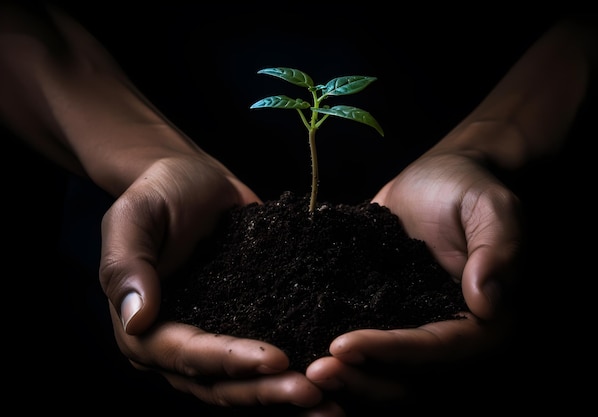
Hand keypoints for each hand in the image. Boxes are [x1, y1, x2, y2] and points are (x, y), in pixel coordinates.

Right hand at [98, 153, 326, 409]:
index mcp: (144, 329)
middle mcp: (178, 345)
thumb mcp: (133, 218)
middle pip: (220, 383)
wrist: (195, 181)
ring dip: (284, 394)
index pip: (187, 355)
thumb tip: (136, 320)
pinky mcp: (245, 326)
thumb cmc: (159, 194)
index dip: (229, 361)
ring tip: (330, 400)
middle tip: (314, 393)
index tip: (275, 359)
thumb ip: (128, 268)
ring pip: (246, 382)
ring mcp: (215, 338)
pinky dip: (294, 371)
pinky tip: (332, 377)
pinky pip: (267, 359)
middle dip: (265, 391)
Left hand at [307, 150, 521, 401]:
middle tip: (315, 371)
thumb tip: (486, 301)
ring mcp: (414, 326)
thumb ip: (498, 248)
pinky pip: (364, 342)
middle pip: (408, 372)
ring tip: (305, 369)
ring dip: (347, 375)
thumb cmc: (468, 187)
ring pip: (383, 369)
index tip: (344, 346)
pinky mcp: (386, 315)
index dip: (392, 351)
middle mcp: (449, 332)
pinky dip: (338, 353)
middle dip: (362, 376)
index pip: (439, 347)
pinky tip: (300, 346)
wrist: (437, 178)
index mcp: (483, 320)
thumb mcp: (491, 206)